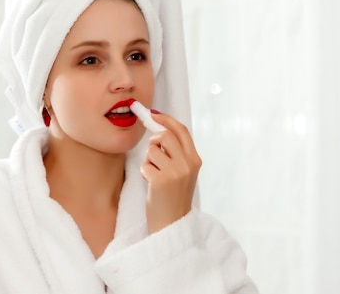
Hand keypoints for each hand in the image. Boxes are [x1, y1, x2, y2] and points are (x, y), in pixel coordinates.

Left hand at [139, 112, 201, 233]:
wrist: (172, 225)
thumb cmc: (173, 197)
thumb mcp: (183, 172)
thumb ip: (176, 152)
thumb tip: (159, 128)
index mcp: (195, 159)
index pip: (181, 130)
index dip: (166, 120)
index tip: (153, 114)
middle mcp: (188, 164)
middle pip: (164, 135)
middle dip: (153, 141)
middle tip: (152, 154)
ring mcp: (176, 172)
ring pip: (152, 150)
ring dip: (148, 161)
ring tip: (155, 175)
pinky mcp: (161, 180)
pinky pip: (145, 165)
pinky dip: (145, 173)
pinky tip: (151, 185)